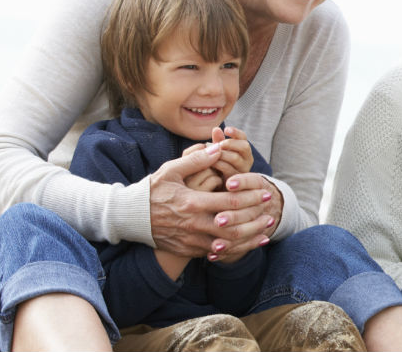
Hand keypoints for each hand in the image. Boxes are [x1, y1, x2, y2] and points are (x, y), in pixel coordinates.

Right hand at [148, 145, 274, 257]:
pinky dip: (233, 250)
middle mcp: (193, 224)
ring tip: (266, 232)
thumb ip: (196, 159)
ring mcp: (190, 240)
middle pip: (233, 227)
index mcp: (192, 203)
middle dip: (255, 221)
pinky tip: (246, 245)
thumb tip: (218, 147)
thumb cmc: (151, 191)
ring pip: (227, 244)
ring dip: (249, 239)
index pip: (230, 202)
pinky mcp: (188, 250)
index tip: (265, 192)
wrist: (130, 218)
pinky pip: (215, 253)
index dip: (251, 198)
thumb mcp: (171, 171)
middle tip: (271, 214)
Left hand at [211, 126, 253, 182]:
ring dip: (221, 154)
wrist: (216, 191)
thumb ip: (218, 141)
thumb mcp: (217, 153)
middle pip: (244, 146)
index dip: (236, 132)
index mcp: (243, 150)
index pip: (243, 137)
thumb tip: (216, 129)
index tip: (226, 129)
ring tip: (209, 154)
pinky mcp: (238, 182)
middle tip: (218, 144)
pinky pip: (228, 170)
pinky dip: (218, 165)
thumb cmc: (216, 168)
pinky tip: (208, 164)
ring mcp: (243, 171)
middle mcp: (247, 160)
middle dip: (229, 143)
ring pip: (235, 158)